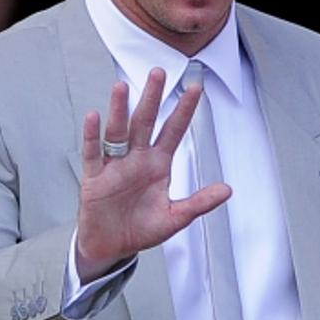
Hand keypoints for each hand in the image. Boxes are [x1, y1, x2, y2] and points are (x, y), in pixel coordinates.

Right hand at [75, 68, 229, 281]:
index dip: (184, 111)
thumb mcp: (175, 217)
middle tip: (159, 72)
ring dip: (120, 110)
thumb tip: (227, 190)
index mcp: (158, 165)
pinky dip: (92, 136)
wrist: (112, 246)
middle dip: (152, 98)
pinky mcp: (94, 178)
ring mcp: (114, 165)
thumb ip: (199, 203)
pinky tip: (94, 116)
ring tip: (123, 86)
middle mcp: (137, 159)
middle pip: (145, 122)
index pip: (173, 131)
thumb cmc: (141, 229)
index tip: (196, 89)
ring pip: (117, 132)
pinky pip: (92, 153)